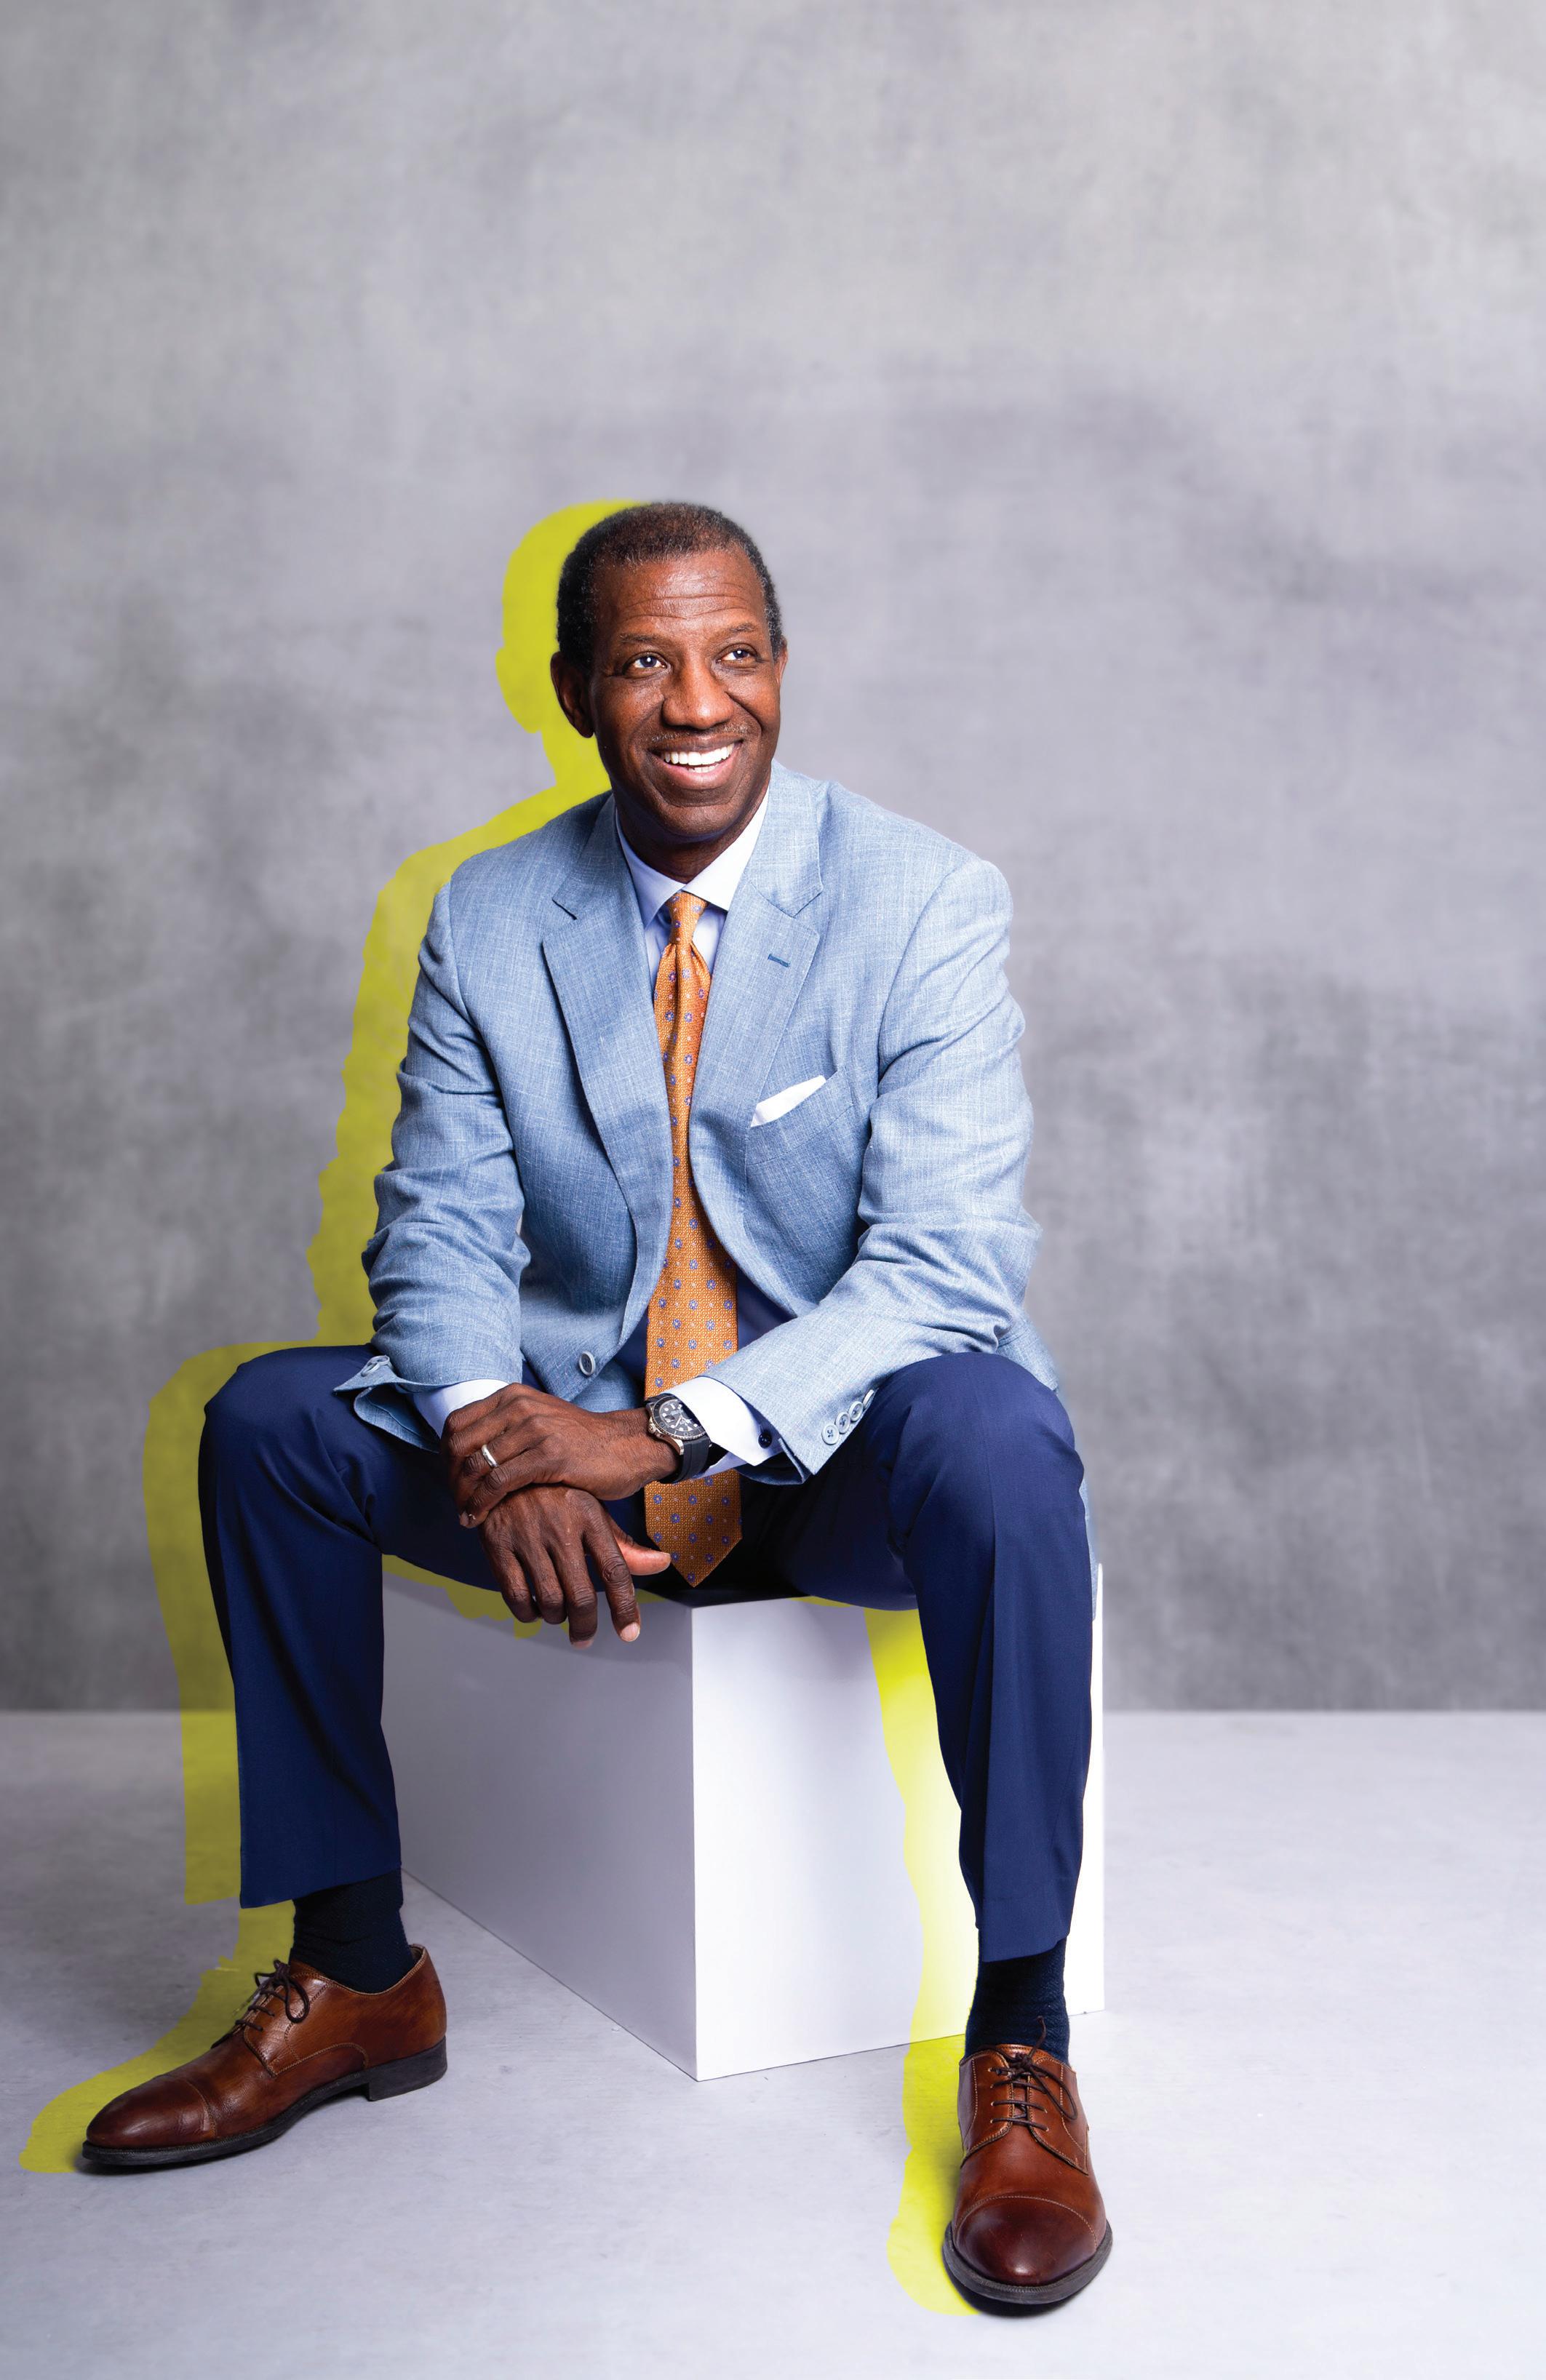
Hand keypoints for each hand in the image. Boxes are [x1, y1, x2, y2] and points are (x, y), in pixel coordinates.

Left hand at [446, 1382, 675, 1522]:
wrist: (627, 1447)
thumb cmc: (581, 1443)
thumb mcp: (539, 1422)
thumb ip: (505, 1429)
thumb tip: (466, 1451)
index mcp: (512, 1396)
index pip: (455, 1424)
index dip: (444, 1457)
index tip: (450, 1481)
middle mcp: (519, 1406)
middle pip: (460, 1445)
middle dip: (450, 1480)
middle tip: (455, 1503)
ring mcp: (535, 1429)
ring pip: (476, 1466)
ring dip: (462, 1496)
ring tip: (464, 1515)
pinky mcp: (549, 1455)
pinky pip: (498, 1483)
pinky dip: (481, 1504)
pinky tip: (478, 1519)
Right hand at [479, 1486, 670, 1645]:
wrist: (501, 1471)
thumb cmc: (555, 1495)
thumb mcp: (592, 1511)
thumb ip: (624, 1544)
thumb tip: (662, 1563)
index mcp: (589, 1516)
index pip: (615, 1571)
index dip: (625, 1608)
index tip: (629, 1633)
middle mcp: (560, 1526)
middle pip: (581, 1595)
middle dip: (586, 1625)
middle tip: (584, 1637)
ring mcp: (527, 1536)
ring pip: (549, 1600)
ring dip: (557, 1618)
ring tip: (558, 1615)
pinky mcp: (497, 1545)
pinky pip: (516, 1596)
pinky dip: (528, 1613)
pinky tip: (534, 1609)